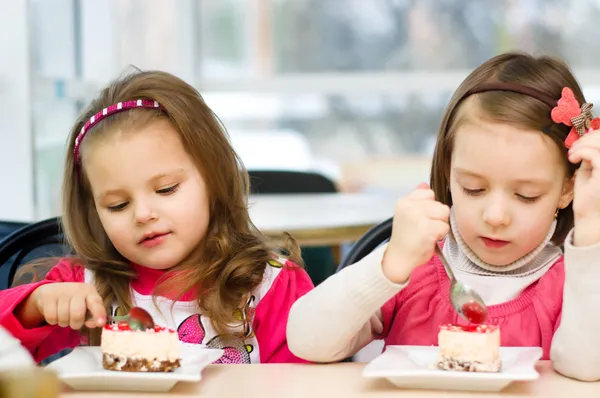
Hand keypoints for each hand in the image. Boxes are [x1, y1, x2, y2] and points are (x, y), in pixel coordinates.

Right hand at [30, 283, 106, 329]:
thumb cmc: (74, 301)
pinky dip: (53, 321)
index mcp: (90, 292)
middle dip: (75, 324)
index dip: (99, 314)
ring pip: (63, 318)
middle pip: (77, 315)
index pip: (96, 303)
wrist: (52, 290)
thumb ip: (92, 316)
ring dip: (63, 323)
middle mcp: (77, 289)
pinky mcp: (48, 296)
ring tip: (64, 315)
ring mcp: (62, 291)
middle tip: (74, 321)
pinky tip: (55, 313)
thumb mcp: (86, 306)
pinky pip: (52, 318)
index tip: (101, 323)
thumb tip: (93, 324)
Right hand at [382, 182, 449, 283]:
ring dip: (440, 225)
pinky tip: (429, 240)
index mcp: (404, 201)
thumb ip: (416, 198)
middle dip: (436, 217)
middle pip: (439, 204)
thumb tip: (424, 183)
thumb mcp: (407, 214)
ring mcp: (417, 217)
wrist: (399, 259)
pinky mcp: (426, 229)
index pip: (429, 193)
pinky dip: (440, 235)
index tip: (420, 220)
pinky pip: (445, 227)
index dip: (429, 207)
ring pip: (444, 213)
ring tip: (428, 233)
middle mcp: (409, 206)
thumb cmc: (406, 238)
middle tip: (425, 229)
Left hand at [568, 130, 599, 244]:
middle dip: (587, 138)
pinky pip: (594, 154)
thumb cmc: (590, 193)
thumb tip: (589, 135)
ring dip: (583, 144)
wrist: (589, 215)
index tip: (579, 143)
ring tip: (573, 154)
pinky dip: (581, 152)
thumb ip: (593, 152)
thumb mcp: (591, 168)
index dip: (595, 135)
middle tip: (573, 148)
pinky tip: (573, 159)